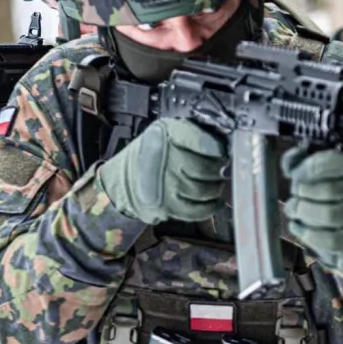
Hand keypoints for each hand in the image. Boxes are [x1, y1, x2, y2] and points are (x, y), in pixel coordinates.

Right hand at [98, 118, 226, 223]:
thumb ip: (189, 135)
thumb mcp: (163, 134)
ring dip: (215, 189)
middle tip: (220, 169)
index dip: (216, 149)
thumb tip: (221, 146)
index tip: (221, 152)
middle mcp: (165, 158)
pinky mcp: (167, 206)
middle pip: (205, 168)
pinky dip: (210, 207)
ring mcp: (166, 184)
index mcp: (165, 134)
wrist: (121, 182)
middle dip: (217, 170)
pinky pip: (197, 210)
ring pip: (204, 190)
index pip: (202, 142)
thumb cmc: (148, 157)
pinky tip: (214, 202)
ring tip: (216, 184)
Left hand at [280, 146, 342, 269]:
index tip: (295, 174)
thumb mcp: (321, 167)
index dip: (308, 168)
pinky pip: (330, 240)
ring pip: (329, 215)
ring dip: (303, 212)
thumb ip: (301, 159)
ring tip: (293, 209)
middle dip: (303, 192)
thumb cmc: (332, 187)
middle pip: (329, 190)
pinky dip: (307, 234)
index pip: (335, 162)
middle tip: (295, 194)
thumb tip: (292, 158)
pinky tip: (296, 226)